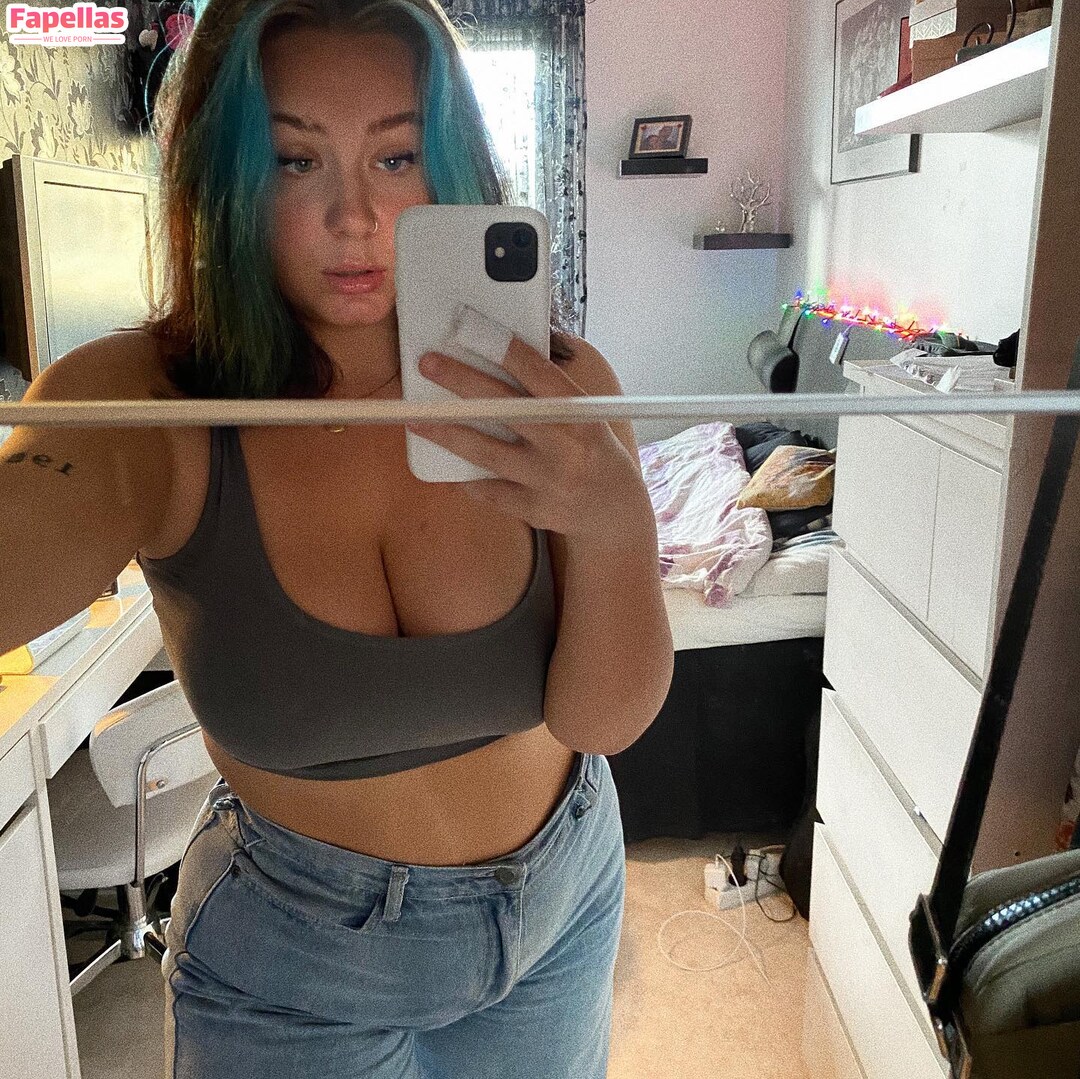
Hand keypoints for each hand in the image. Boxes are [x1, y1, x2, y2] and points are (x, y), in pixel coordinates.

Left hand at [405, 336, 649, 547]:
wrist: (615, 513)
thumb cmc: (595, 452)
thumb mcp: (588, 415)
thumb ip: (555, 388)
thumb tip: (522, 344)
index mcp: (578, 414)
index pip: (539, 374)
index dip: (505, 350)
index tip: (470, 328)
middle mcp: (563, 445)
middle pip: (504, 407)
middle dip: (462, 382)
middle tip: (427, 363)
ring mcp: (546, 480)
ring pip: (485, 453)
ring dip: (446, 433)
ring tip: (416, 419)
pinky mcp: (533, 509)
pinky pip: (489, 490)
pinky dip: (466, 479)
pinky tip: (446, 466)